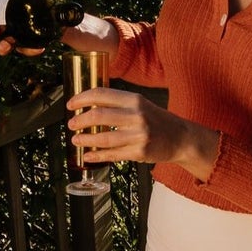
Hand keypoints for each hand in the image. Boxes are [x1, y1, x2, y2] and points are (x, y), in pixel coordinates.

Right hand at [0, 0, 48, 56]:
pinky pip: (24, 50)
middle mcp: (5, 26)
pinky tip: (38, 47)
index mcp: (3, 10)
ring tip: (5, 45)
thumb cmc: (42, 3)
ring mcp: (14, 37)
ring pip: (2, 46)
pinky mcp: (25, 46)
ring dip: (1, 47)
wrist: (58, 18)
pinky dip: (29, 50)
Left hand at [68, 88, 217, 181]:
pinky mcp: (139, 153)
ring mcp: (138, 135)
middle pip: (98, 115)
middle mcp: (136, 115)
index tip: (70, 105)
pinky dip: (97, 156)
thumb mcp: (140, 105)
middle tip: (71, 124)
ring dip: (85, 139)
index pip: (101, 94)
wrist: (181, 138)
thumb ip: (118, 104)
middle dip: (80, 120)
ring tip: (76, 140)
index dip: (81, 99)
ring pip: (103, 138)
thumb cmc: (157, 121)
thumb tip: (88, 106)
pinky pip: (112, 155)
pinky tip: (87, 156)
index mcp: (134, 100)